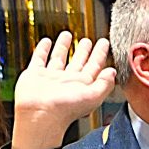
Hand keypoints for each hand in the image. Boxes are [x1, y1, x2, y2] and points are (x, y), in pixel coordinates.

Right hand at [11, 31, 115, 148]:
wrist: (40, 114)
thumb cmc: (65, 109)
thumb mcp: (92, 96)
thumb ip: (104, 83)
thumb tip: (113, 72)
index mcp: (83, 85)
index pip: (95, 66)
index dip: (100, 54)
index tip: (104, 43)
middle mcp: (67, 80)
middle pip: (78, 61)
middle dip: (84, 50)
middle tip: (88, 40)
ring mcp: (51, 77)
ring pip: (59, 58)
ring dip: (64, 46)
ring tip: (68, 35)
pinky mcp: (35, 74)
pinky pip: (39, 58)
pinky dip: (42, 49)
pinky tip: (46, 42)